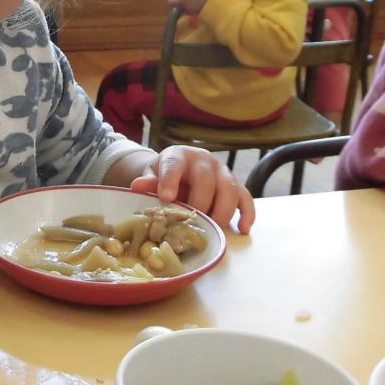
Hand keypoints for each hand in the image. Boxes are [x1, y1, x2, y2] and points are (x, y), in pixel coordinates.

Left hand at [113, 146, 254, 232]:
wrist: (181, 169)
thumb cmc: (166, 175)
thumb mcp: (154, 174)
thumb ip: (149, 181)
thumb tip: (137, 186)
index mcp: (179, 155)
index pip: (174, 164)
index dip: (170, 180)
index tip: (166, 198)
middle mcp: (204, 160)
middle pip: (206, 179)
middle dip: (199, 202)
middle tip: (192, 222)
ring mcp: (223, 172)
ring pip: (230, 189)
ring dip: (222, 211)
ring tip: (214, 229)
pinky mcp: (237, 186)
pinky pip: (246, 199)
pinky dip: (247, 214)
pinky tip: (242, 230)